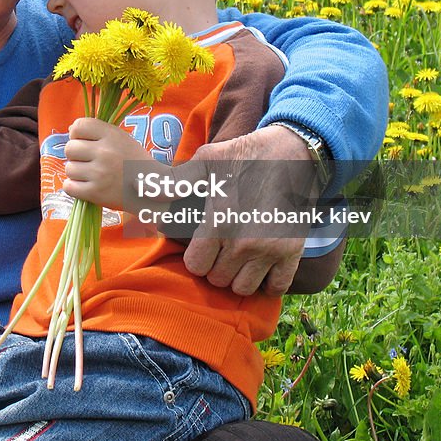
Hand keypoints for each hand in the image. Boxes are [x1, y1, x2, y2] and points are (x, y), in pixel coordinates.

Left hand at [62, 117, 150, 210]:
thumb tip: (70, 128)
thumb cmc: (134, 162)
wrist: (152, 189)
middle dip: (76, 155)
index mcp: (112, 135)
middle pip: (70, 148)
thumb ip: (98, 131)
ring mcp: (100, 173)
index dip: (77, 134)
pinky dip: (74, 188)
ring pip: (69, 169)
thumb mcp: (122, 138)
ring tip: (91, 175)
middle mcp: (105, 152)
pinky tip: (86, 186)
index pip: (79, 126)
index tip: (84, 141)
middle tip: (88, 161)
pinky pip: (69, 187)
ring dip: (76, 173)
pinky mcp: (96, 193)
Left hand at [182, 125, 316, 296]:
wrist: (295, 152)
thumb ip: (178, 180)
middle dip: (214, 268)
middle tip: (219, 250)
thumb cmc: (246, 155)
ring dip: (237, 278)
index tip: (200, 246)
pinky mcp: (293, 252)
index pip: (196, 266)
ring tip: (237, 260)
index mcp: (220, 221)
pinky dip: (267, 283)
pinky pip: (276, 288)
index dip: (195, 258)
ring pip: (243, 288)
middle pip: (218, 280)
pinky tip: (261, 267)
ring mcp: (271, 250)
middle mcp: (244, 242)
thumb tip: (145, 190)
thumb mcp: (207, 159)